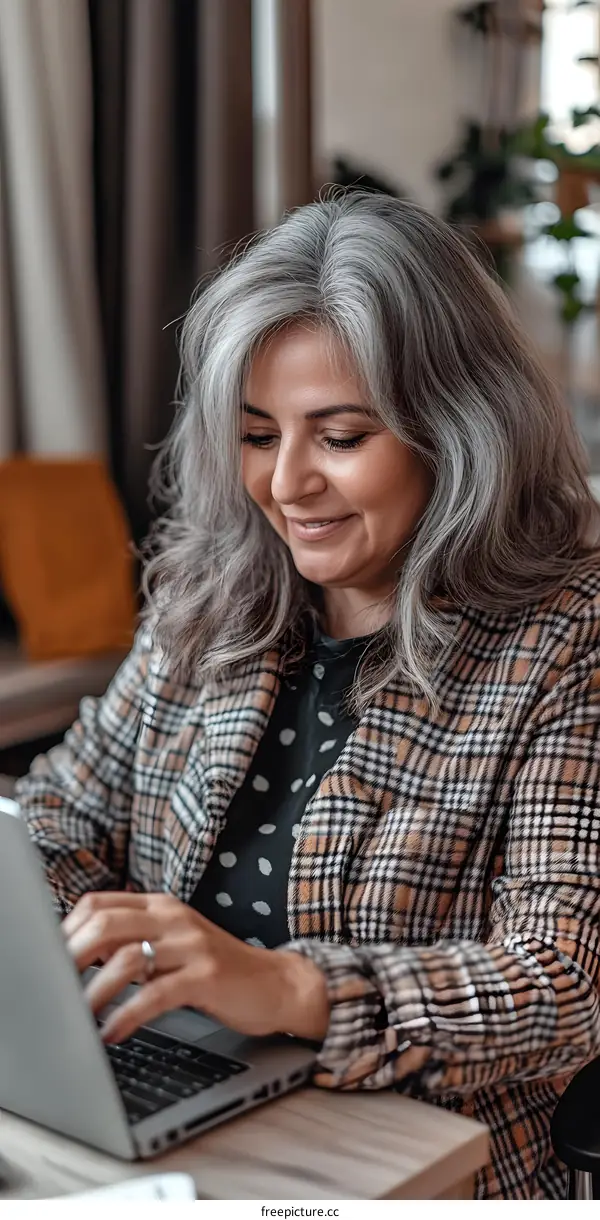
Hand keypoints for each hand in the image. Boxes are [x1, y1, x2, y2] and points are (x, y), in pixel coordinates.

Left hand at [62, 891, 329, 1044]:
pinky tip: (113, 1033)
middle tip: (54, 991)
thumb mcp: (172, 946)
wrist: (276, 984)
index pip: (98, 904)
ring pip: (126, 959)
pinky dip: (127, 1015)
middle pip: (105, 925)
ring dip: (93, 993)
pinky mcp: (207, 976)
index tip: (49, 963)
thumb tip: (77, 961)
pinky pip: (155, 994)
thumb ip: (134, 944)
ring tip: (78, 1019)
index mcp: (161, 907)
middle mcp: (174, 918)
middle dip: (70, 959)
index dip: (66, 932)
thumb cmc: (217, 971)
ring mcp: (192, 945)